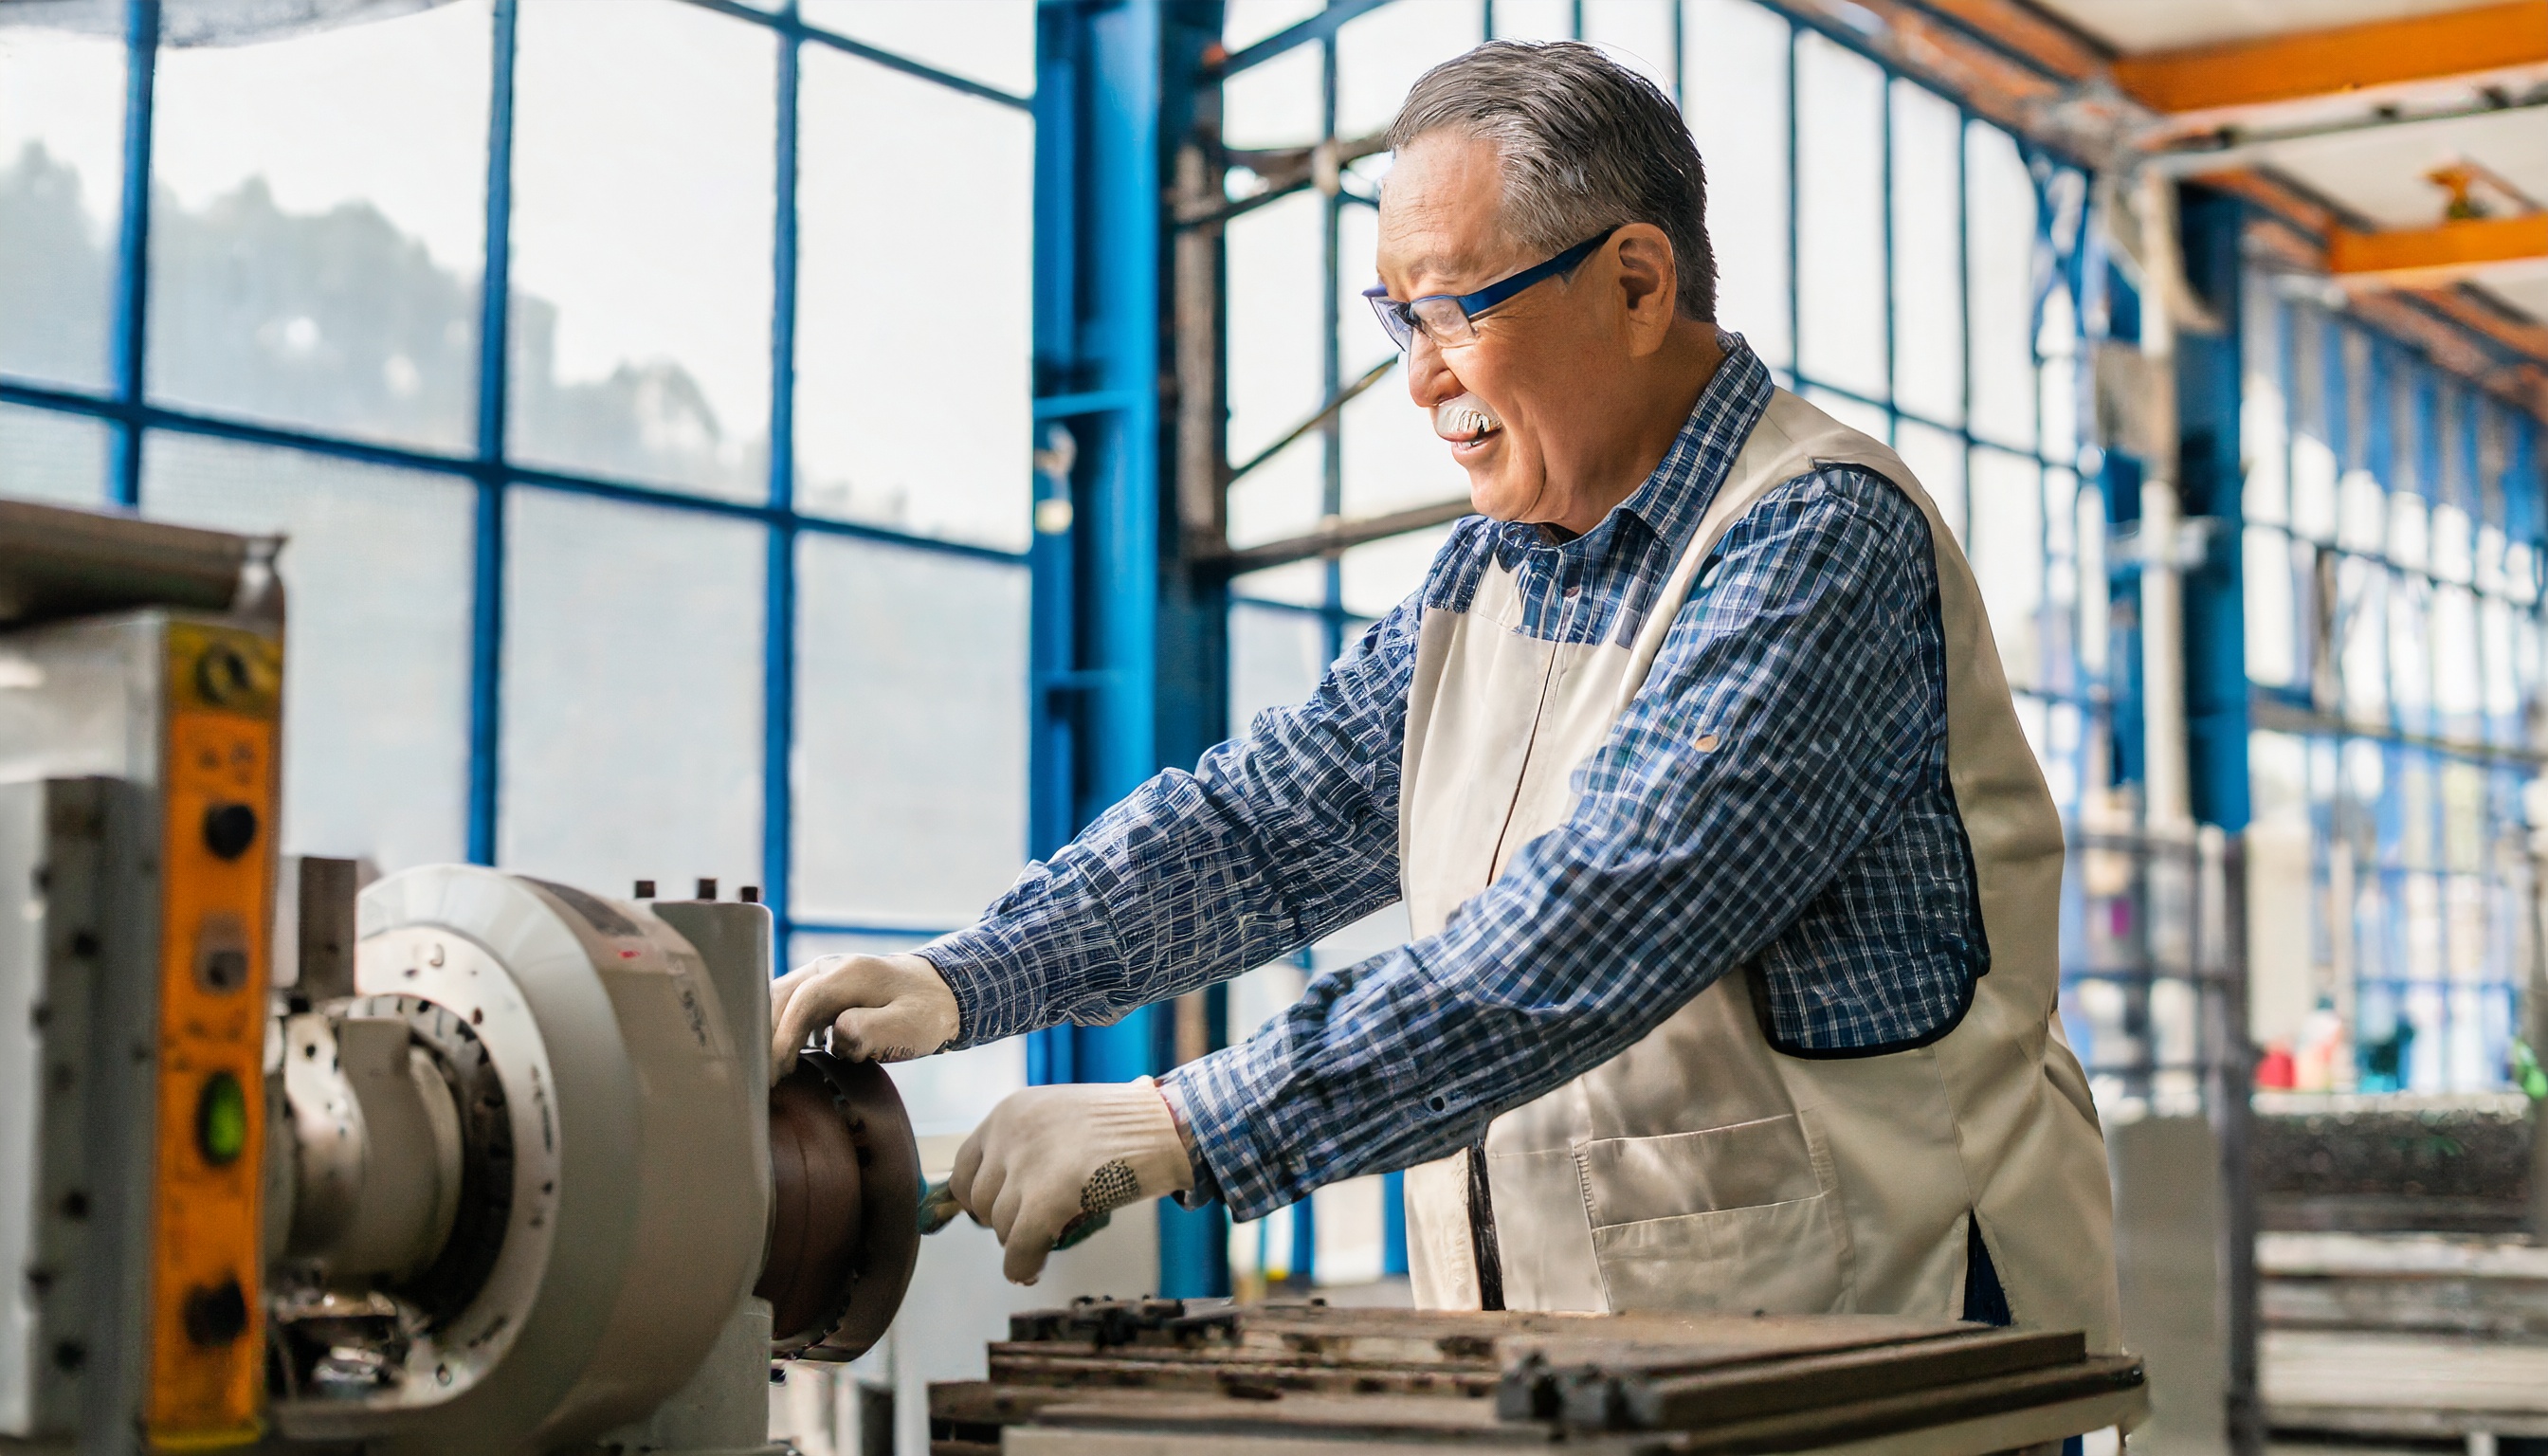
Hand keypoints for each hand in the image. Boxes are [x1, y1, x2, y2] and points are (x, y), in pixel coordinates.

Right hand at [768, 953, 959, 1081]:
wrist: (940, 992)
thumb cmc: (925, 1012)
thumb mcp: (907, 1025)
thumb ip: (870, 1030)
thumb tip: (834, 1039)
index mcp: (849, 974)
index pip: (803, 1002)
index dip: (783, 1037)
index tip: (775, 1072)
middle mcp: (828, 969)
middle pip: (779, 997)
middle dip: (764, 1037)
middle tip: (759, 1079)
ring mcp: (821, 977)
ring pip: (778, 1001)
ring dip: (767, 1033)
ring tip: (765, 1071)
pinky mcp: (820, 991)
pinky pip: (788, 1007)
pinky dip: (778, 1030)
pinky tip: (781, 1059)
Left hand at [950, 1078, 1193, 1283]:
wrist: (1169, 1126)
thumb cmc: (1128, 1124)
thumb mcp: (1063, 1118)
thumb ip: (1029, 1146)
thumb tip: (1001, 1197)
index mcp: (1009, 1112)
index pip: (964, 1168)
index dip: (979, 1199)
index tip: (1000, 1212)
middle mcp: (1009, 1135)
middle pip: (981, 1203)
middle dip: (1006, 1221)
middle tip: (1037, 1225)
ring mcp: (1027, 1166)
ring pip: (1002, 1228)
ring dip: (1023, 1241)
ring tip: (1052, 1236)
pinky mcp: (1048, 1198)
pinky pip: (1019, 1248)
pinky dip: (1022, 1266)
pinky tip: (1032, 1271)